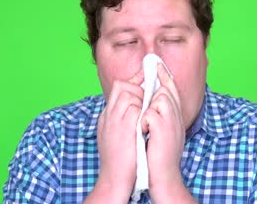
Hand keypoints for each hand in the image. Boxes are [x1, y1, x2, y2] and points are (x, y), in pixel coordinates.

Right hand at [86, 70, 142, 202]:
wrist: (113, 178)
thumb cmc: (117, 160)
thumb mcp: (113, 135)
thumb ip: (120, 120)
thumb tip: (132, 109)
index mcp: (107, 116)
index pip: (118, 88)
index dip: (133, 81)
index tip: (145, 78)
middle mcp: (109, 114)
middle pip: (122, 85)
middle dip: (138, 86)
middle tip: (150, 93)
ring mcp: (115, 119)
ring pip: (129, 93)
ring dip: (142, 97)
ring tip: (149, 108)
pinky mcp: (125, 126)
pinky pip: (135, 106)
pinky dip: (144, 108)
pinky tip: (149, 115)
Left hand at [142, 63, 193, 201]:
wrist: (164, 175)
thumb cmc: (160, 155)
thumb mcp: (164, 131)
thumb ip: (160, 115)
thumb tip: (151, 102)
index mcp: (177, 116)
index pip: (172, 89)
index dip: (165, 76)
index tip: (157, 64)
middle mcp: (177, 116)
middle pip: (167, 90)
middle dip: (155, 89)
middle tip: (147, 89)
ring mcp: (171, 122)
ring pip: (159, 98)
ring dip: (148, 108)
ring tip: (145, 123)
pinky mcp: (162, 129)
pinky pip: (150, 113)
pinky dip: (144, 121)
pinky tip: (144, 132)